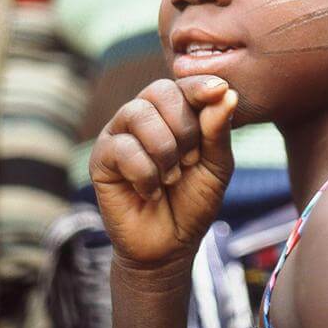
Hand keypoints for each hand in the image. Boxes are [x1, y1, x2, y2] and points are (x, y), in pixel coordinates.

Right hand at [90, 75, 237, 266]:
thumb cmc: (194, 200)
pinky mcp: (101, 158)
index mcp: (174, 112)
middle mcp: (144, 116)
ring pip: (139, 114)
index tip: (219, 90)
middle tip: (190, 161)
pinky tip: (151, 191)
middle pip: (160, 91)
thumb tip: (226, 92)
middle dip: (184, 127)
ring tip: (171, 178)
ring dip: (165, 151)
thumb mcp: (217, 165)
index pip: (184, 84)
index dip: (200, 85)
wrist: (170, 244)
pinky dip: (146, 174)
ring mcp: (120, 134)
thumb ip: (218, 130)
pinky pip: (123, 148)